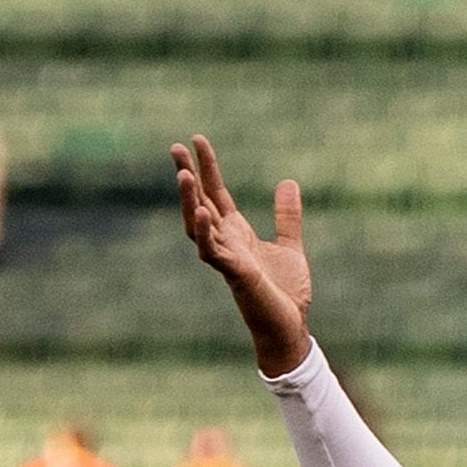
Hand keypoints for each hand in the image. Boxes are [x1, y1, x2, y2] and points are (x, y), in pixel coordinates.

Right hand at [171, 135, 312, 379]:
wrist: (289, 327)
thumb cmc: (285, 292)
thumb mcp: (290, 245)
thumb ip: (287, 216)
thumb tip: (288, 182)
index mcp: (237, 233)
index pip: (216, 193)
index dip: (207, 167)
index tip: (196, 140)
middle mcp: (226, 242)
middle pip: (199, 202)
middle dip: (187, 176)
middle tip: (175, 148)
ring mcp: (226, 258)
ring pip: (198, 225)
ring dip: (189, 201)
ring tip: (184, 175)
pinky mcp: (234, 274)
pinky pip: (212, 251)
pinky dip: (205, 232)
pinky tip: (201, 212)